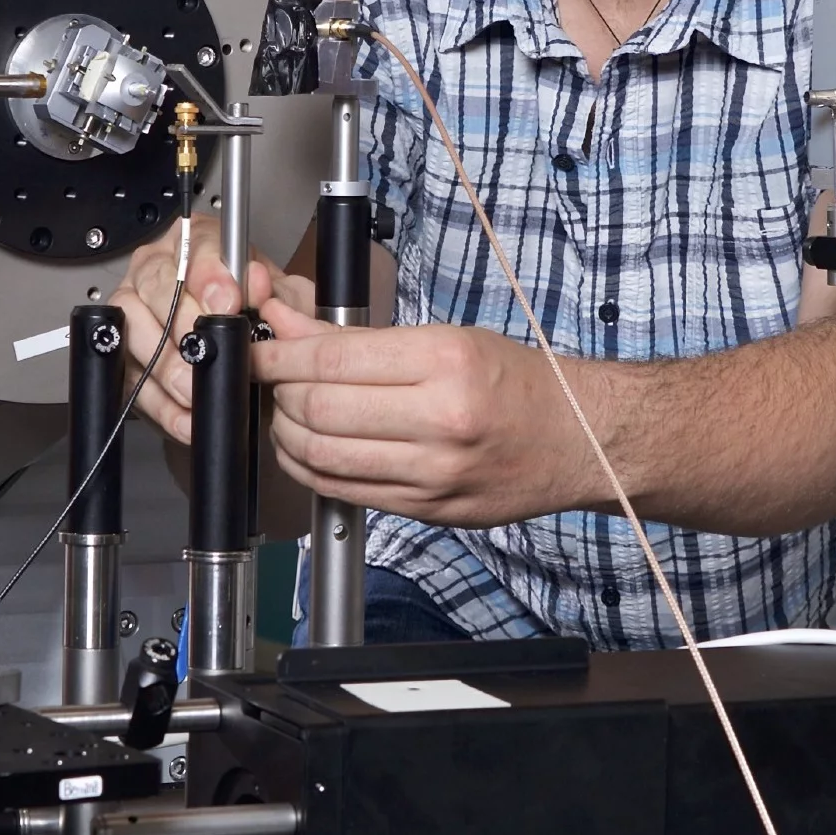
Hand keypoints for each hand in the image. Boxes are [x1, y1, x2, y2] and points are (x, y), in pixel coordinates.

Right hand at [108, 220, 299, 445]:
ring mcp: (136, 309)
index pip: (195, 244)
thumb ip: (281, 292)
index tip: (228, 302)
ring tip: (193, 389)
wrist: (257, 372)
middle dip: (183, 320)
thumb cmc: (265, 327)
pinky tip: (185, 416)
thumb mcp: (288, 308)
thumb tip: (255, 282)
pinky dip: (159, 402)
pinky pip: (130, 375)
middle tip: (206, 349)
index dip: (210, 274)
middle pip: (155, 282)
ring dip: (165, 363)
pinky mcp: (125, 355)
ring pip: (132, 324)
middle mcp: (160, 270)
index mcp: (201, 246)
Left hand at [253, 287, 601, 527]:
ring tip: (285, 412)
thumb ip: (357, 338)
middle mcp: (440, 420)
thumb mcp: (443, 338)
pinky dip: (311, 470)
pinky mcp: (427, 510)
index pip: (331, 359)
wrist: (577, 439)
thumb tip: (286, 324)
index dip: (278, 355)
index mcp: (445, 362)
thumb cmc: (513, 381)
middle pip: (318, 409)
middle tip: (270, 378)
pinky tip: (308, 449)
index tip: (258, 349)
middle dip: (277, 392)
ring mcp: (433, 473)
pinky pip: (344, 492)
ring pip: (321, 456)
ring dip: (285, 434)